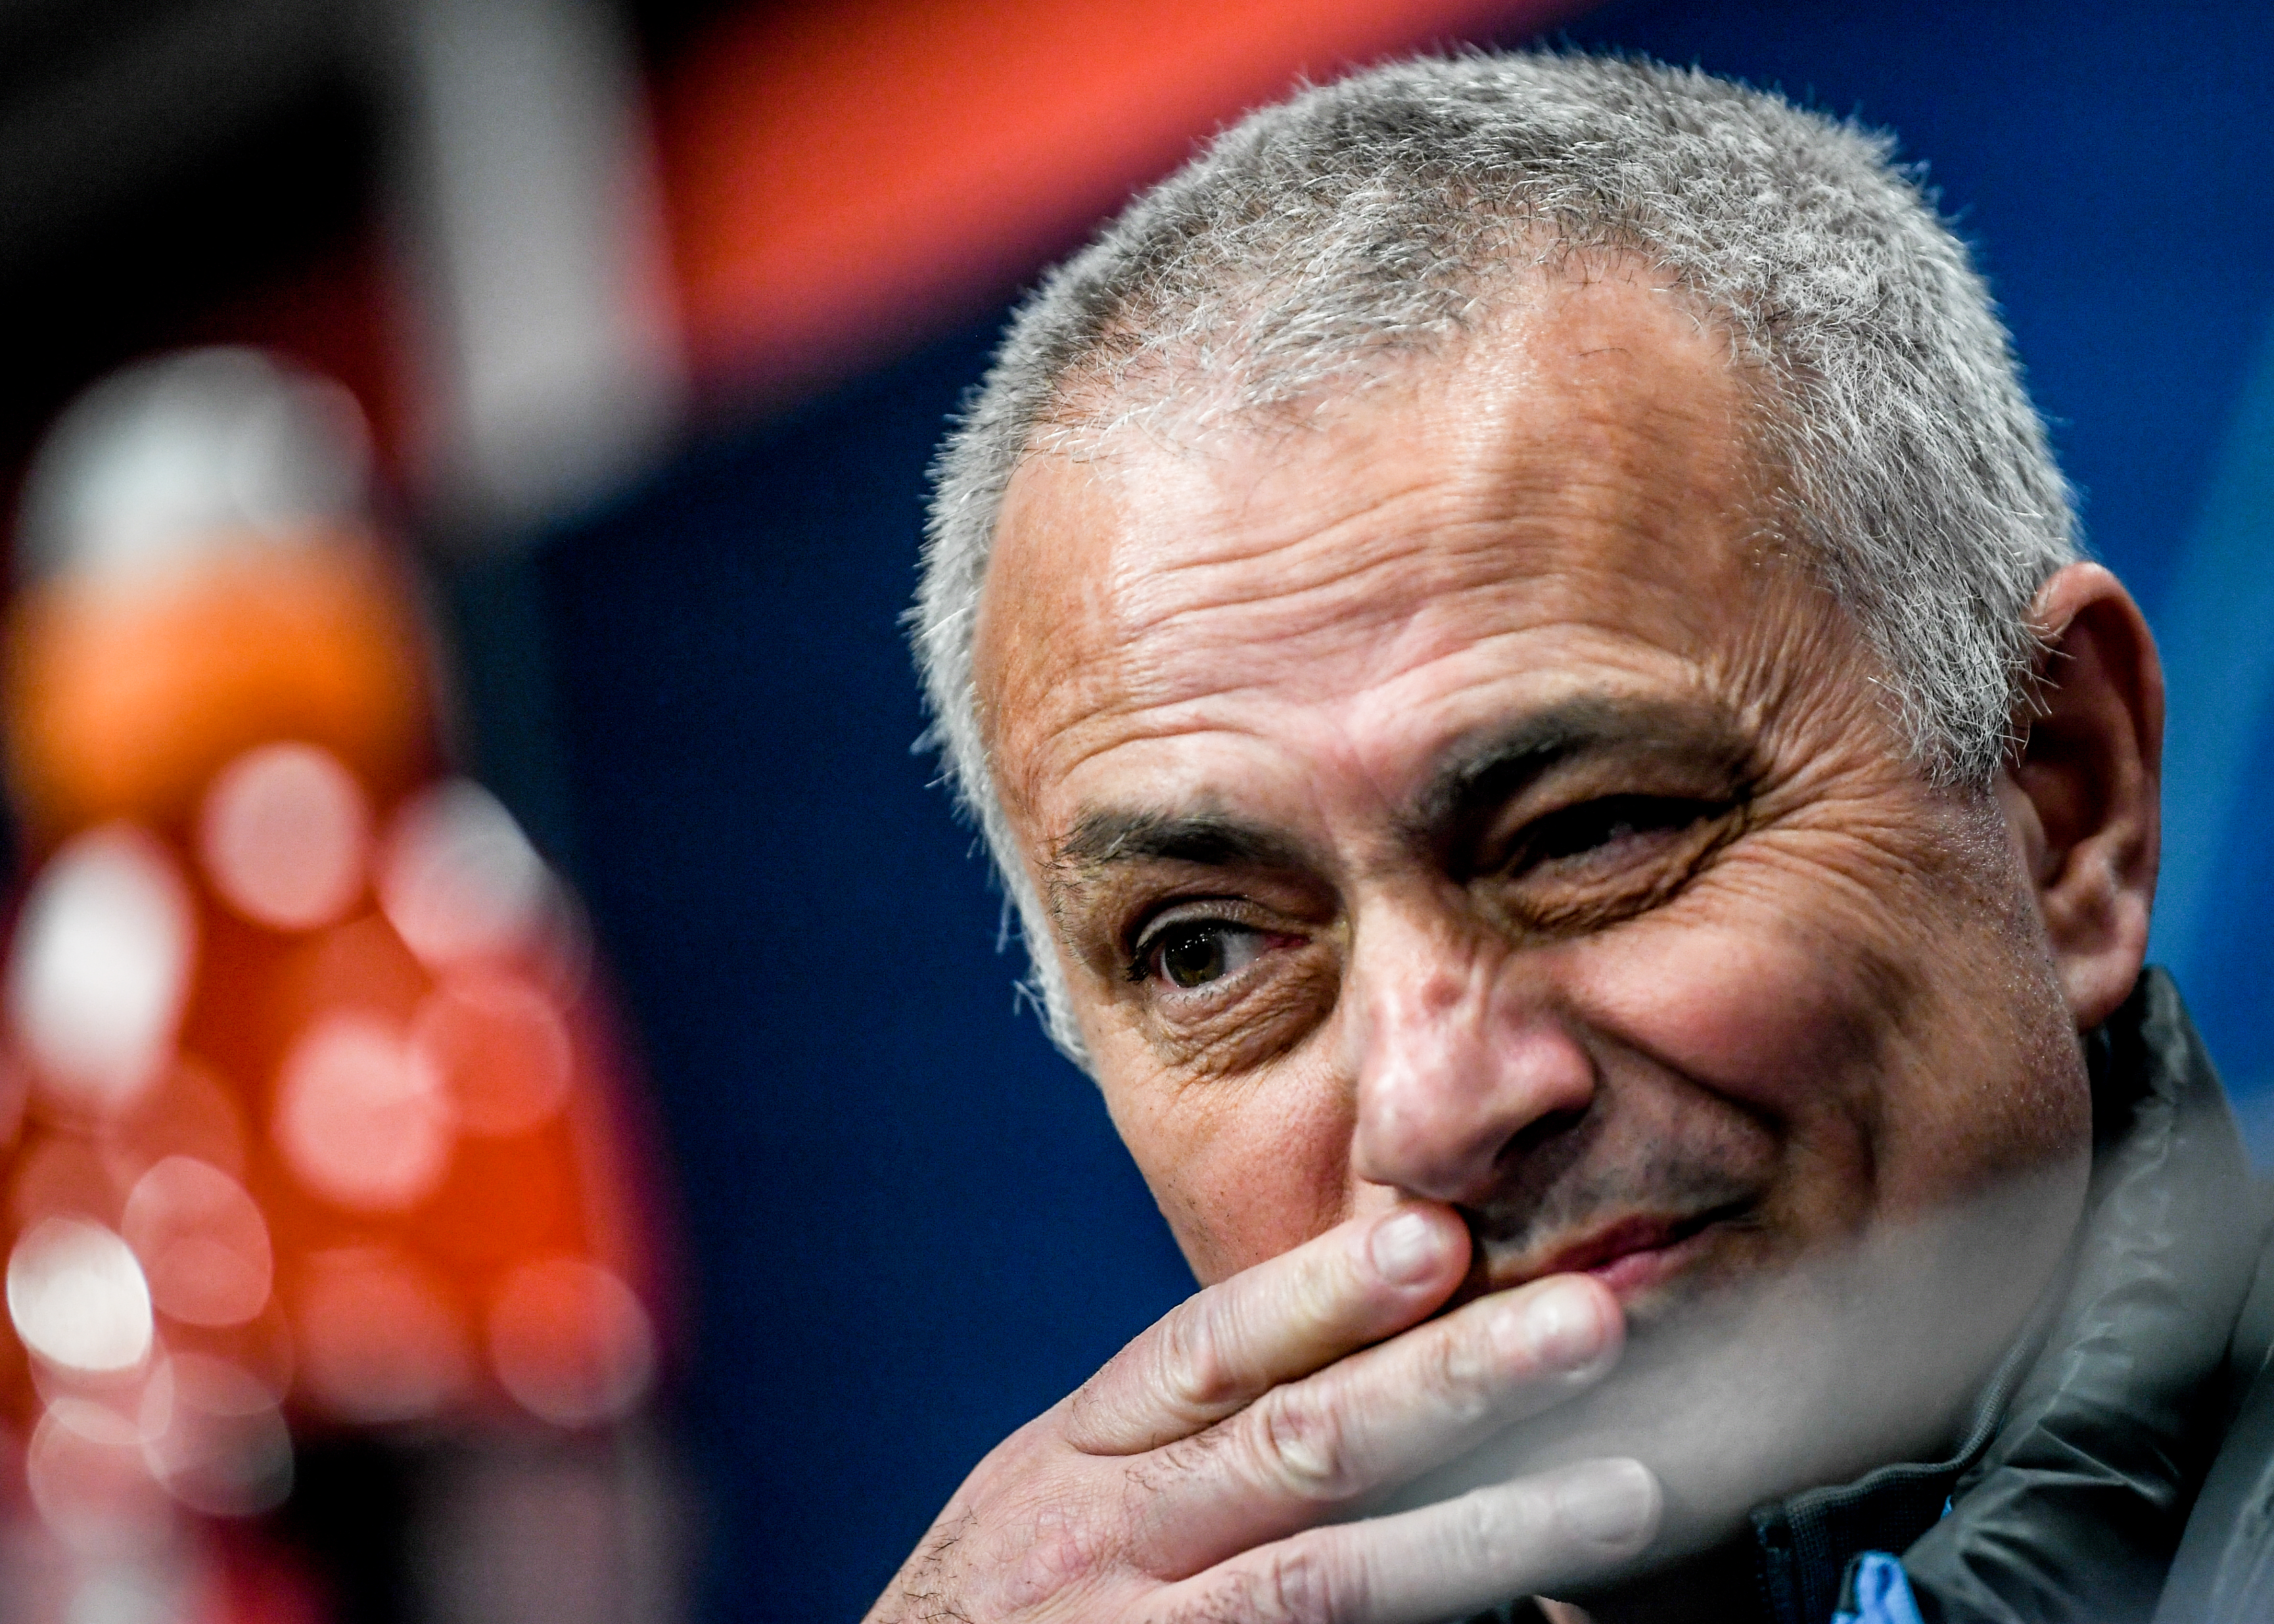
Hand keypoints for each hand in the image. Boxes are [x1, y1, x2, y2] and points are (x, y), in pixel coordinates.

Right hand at [864, 1203, 1658, 1623]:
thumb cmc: (1015, 1604)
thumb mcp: (1066, 1491)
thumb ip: (1191, 1427)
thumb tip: (1375, 1344)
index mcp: (1086, 1453)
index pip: (1210, 1350)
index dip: (1324, 1292)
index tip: (1440, 1237)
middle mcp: (1110, 1535)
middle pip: (1295, 1446)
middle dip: (1447, 1380)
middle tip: (1588, 1323)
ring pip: (1334, 1581)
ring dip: (1493, 1530)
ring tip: (1630, 1491)